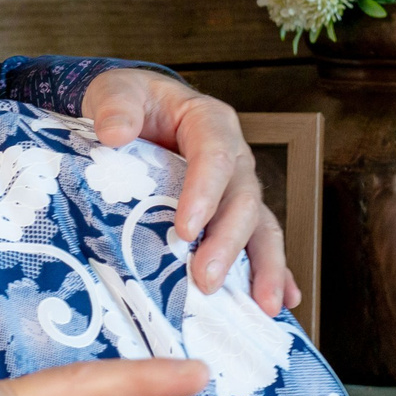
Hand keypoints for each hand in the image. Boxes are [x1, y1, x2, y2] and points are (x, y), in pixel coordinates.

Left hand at [83, 67, 300, 315]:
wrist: (134, 111)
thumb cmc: (129, 102)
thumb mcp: (115, 90)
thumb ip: (115, 106)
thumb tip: (115, 133)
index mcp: (209, 122)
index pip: (216, 156)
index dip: (205, 193)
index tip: (185, 229)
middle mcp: (234, 157)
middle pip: (242, 200)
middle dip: (228, 242)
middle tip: (205, 279)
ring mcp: (236, 188)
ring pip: (260, 226)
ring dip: (264, 266)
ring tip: (262, 305)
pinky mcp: (230, 213)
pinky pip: (258, 241)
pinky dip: (273, 271)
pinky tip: (280, 300)